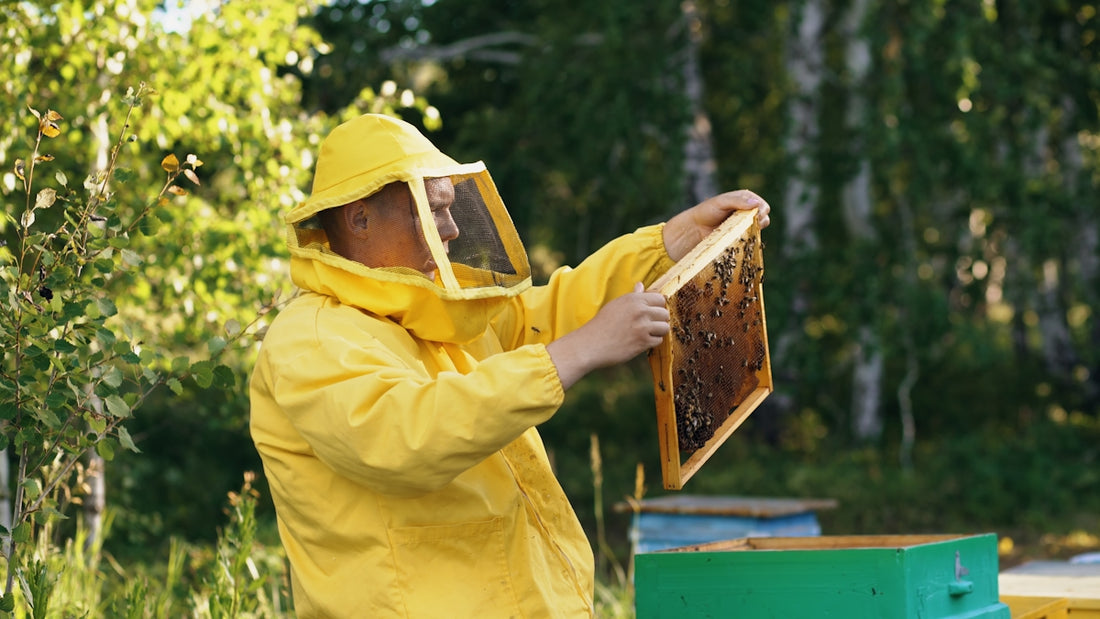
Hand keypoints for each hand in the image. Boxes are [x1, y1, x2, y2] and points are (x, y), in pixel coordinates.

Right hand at [546, 283, 669, 388]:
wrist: (590, 344)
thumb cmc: (601, 324)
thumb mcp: (616, 305)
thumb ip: (632, 296)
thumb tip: (641, 285)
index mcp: (633, 299)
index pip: (660, 298)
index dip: (657, 306)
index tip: (651, 313)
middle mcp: (640, 311)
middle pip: (665, 313)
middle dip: (659, 320)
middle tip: (648, 325)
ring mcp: (642, 327)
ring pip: (665, 327)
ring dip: (657, 332)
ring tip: (645, 334)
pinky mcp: (643, 342)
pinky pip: (659, 341)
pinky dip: (652, 343)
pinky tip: (640, 342)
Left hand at [662, 190, 770, 261]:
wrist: (694, 229)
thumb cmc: (706, 211)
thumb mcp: (721, 202)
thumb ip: (738, 201)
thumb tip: (756, 204)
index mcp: (743, 200)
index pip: (761, 204)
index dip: (762, 209)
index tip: (757, 214)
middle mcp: (746, 212)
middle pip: (764, 216)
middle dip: (761, 219)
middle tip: (751, 222)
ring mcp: (743, 225)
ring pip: (759, 228)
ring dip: (755, 229)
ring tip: (743, 229)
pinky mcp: (739, 237)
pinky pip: (751, 239)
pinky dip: (750, 238)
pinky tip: (742, 237)